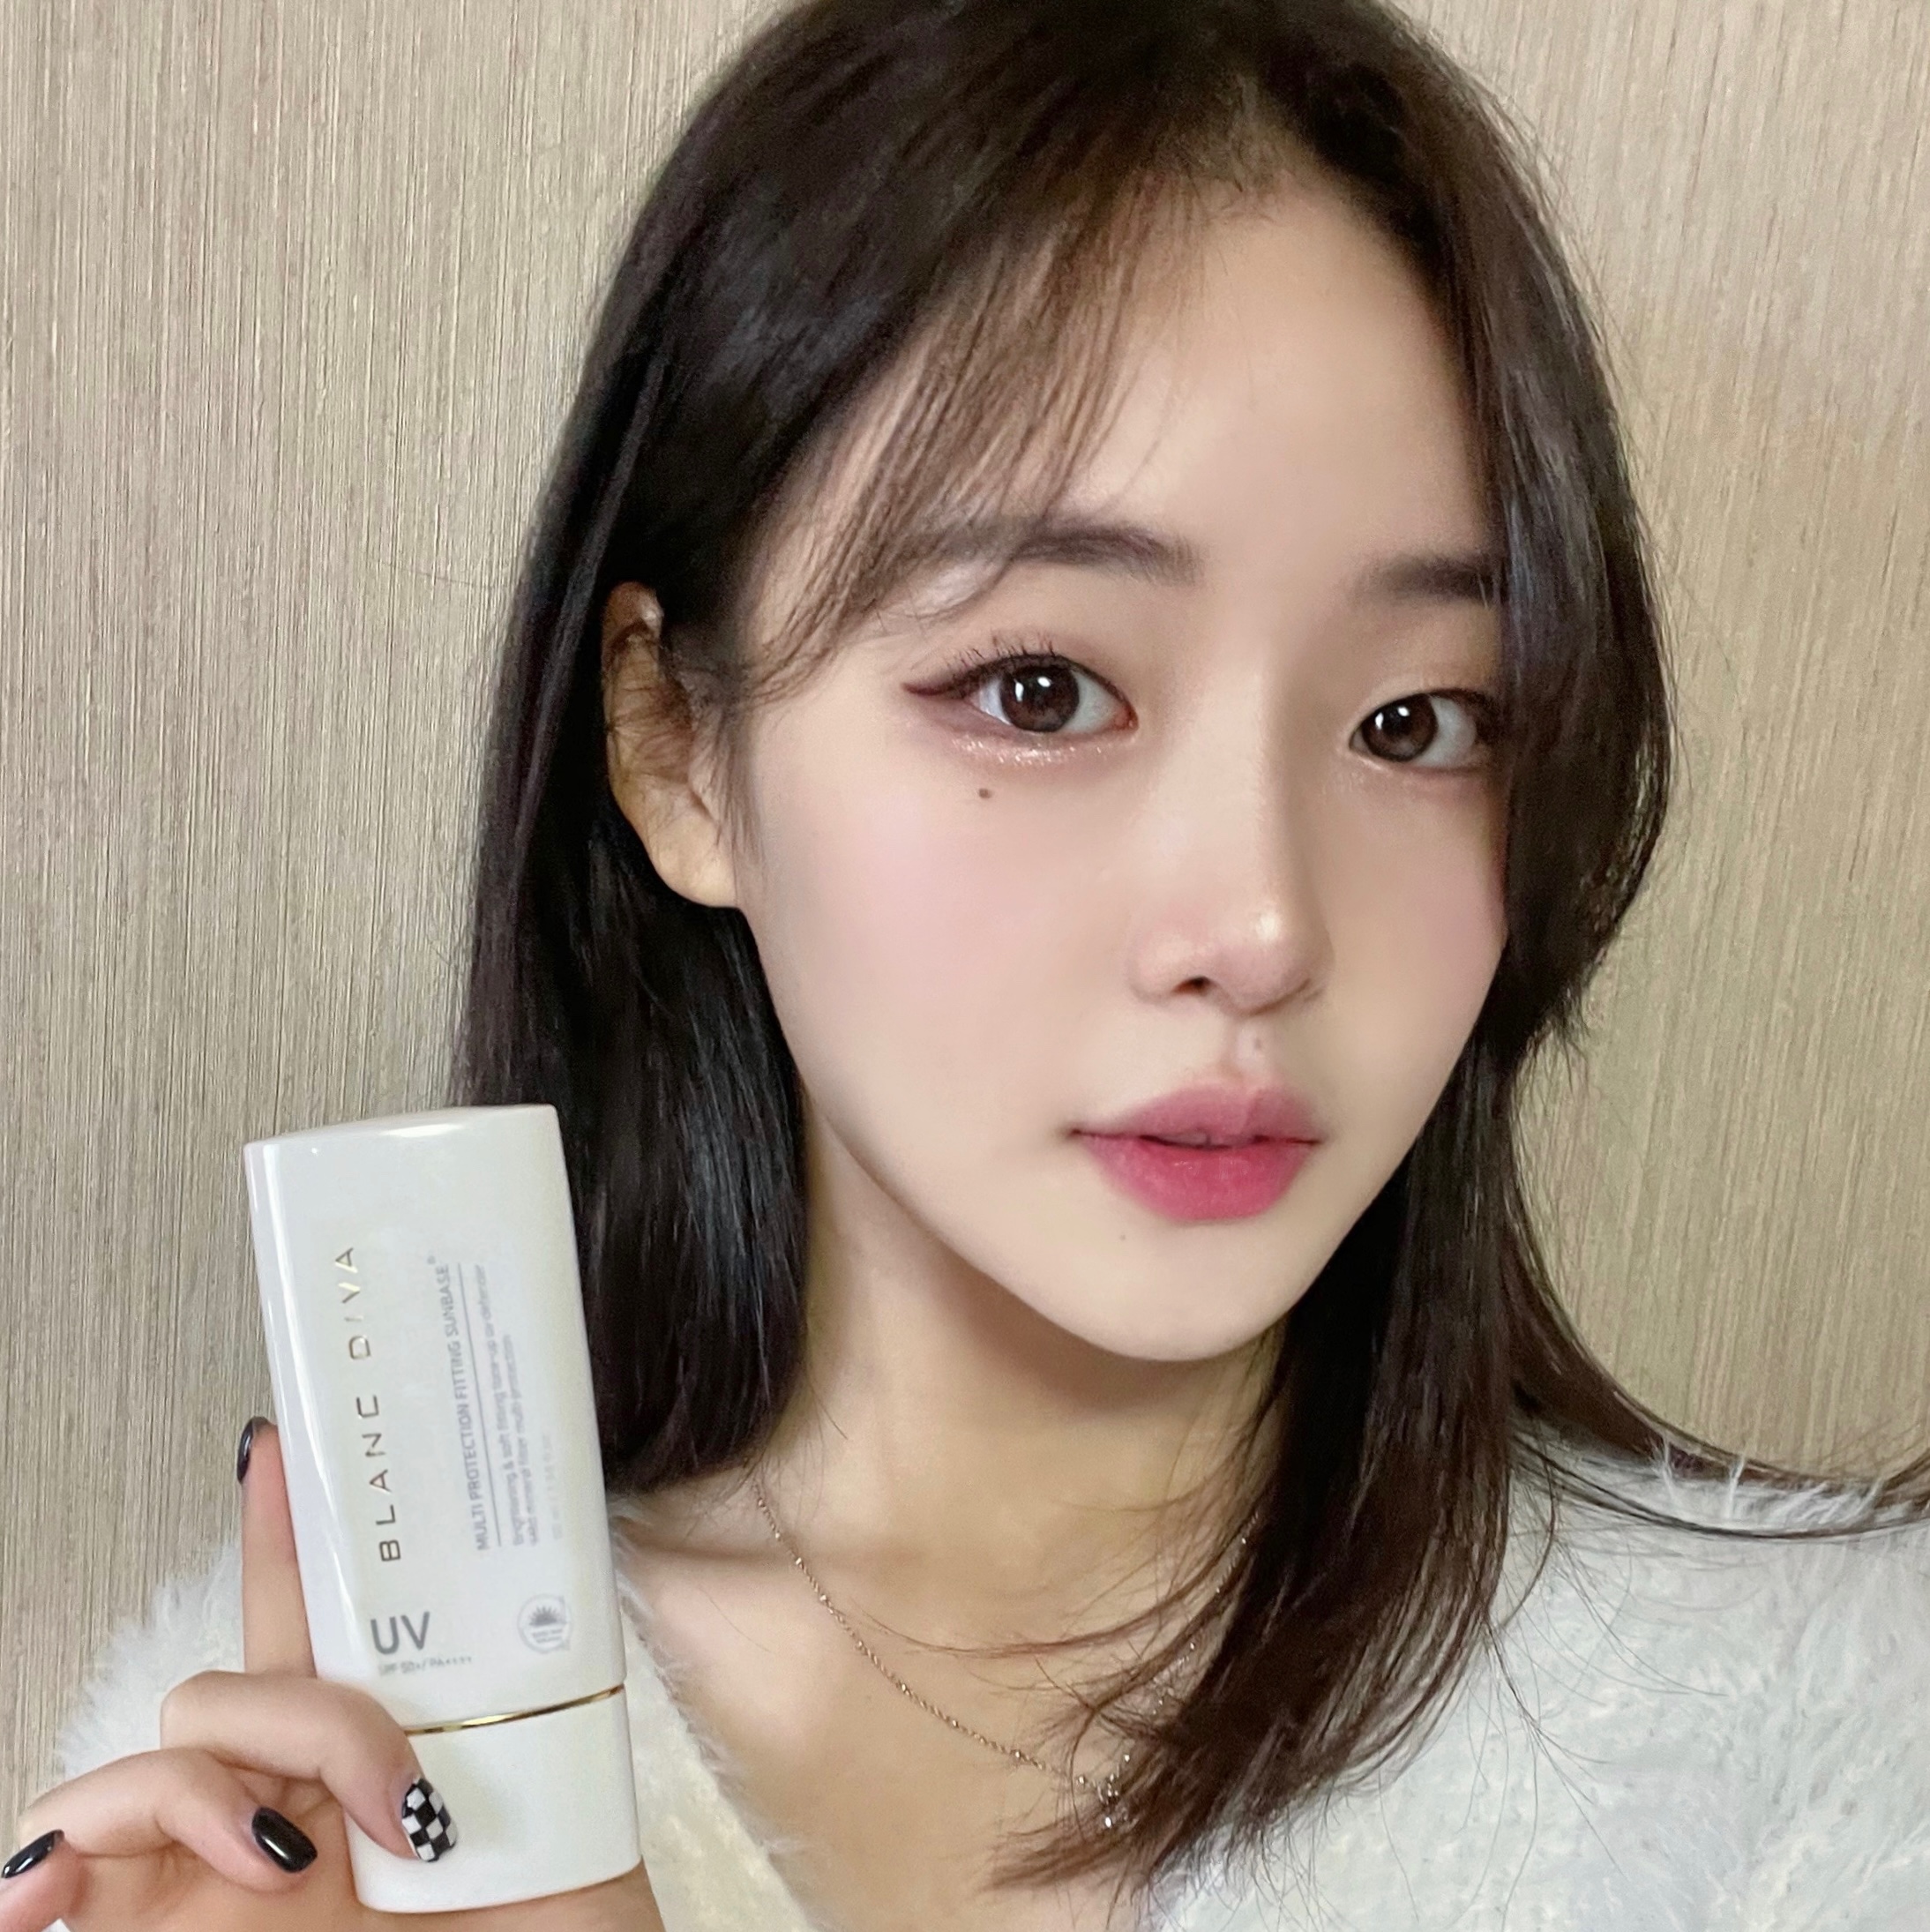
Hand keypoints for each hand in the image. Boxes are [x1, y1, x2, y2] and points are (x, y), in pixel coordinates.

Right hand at [2, 1421, 661, 1931]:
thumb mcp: (561, 1811)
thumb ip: (543, 1712)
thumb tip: (560, 1585)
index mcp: (378, 1749)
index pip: (318, 1621)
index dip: (290, 1531)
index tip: (280, 1447)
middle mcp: (290, 1795)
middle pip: (241, 1677)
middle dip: (306, 1711)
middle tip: (401, 1800)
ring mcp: (221, 1868)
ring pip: (168, 1749)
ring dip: (221, 1785)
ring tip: (301, 1863)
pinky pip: (65, 1869)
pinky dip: (58, 1858)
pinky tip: (55, 1884)